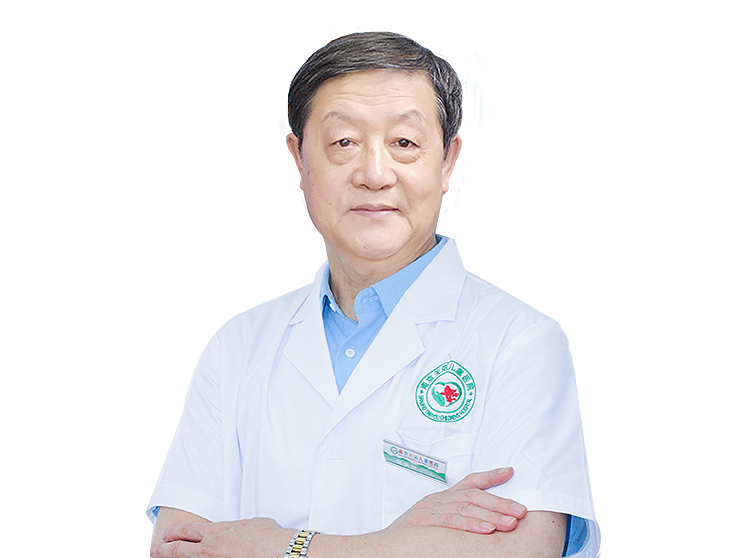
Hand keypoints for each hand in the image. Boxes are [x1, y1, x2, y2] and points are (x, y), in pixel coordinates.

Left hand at [151, 517, 295, 557]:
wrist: (279, 549)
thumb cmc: (270, 537)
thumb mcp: (253, 523)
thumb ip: (239, 527)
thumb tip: (239, 529)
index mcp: (218, 531)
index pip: (189, 531)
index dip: (175, 533)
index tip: (167, 535)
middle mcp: (210, 546)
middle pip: (179, 548)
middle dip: (163, 548)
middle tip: (153, 549)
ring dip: (170, 557)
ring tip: (157, 556)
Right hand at [385, 467, 527, 534]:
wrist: (382, 547)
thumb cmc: (411, 537)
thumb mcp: (434, 521)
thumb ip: (455, 517)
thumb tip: (486, 522)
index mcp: (441, 498)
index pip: (469, 482)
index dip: (490, 476)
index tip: (510, 471)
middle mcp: (437, 499)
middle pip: (473, 495)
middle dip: (500, 502)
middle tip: (521, 510)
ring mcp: (429, 509)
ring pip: (465, 507)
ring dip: (491, 515)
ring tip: (510, 522)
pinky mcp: (424, 522)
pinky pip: (451, 521)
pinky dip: (471, 525)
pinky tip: (487, 530)